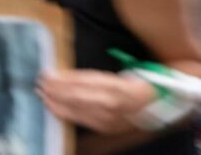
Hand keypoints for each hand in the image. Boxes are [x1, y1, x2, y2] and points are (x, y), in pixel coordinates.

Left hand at [38, 70, 156, 133]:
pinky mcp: (105, 127)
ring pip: (77, 110)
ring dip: (56, 102)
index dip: (64, 79)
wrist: (160, 104)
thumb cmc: (141, 84)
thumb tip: (68, 77)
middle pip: (78, 96)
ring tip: (43, 94)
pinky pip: (81, 120)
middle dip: (56, 90)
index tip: (48, 74)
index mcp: (117, 87)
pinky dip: (65, 113)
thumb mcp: (122, 74)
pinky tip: (55, 108)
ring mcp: (108, 118)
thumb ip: (96, 77)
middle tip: (40, 83)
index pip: (84, 82)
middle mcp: (112, 104)